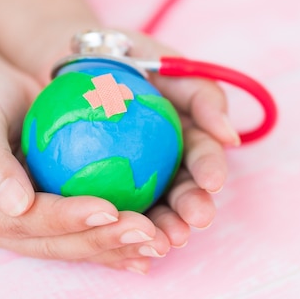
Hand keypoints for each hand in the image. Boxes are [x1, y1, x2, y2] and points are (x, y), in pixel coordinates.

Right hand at [0, 54, 175, 273]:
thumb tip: (16, 205)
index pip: (24, 222)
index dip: (66, 219)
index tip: (109, 209)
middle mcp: (1, 225)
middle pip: (56, 243)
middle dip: (105, 241)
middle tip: (149, 234)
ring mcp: (30, 224)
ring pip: (78, 243)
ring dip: (120, 247)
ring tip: (160, 243)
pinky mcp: (55, 213)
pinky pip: (89, 229)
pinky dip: (120, 239)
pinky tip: (152, 243)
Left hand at [65, 29, 240, 271]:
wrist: (69, 64)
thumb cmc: (122, 56)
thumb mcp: (164, 63)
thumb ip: (201, 95)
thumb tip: (230, 136)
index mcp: (188, 133)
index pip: (204, 153)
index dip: (211, 168)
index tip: (212, 182)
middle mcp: (169, 161)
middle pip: (185, 188)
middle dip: (192, 207)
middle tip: (193, 221)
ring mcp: (140, 179)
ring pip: (154, 207)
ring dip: (164, 226)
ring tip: (165, 242)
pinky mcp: (107, 190)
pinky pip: (114, 210)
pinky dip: (120, 226)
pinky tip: (121, 239)